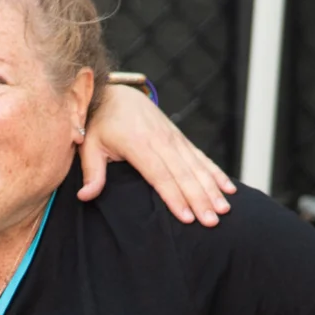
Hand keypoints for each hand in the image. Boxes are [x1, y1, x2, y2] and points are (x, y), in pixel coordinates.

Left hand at [79, 83, 235, 224]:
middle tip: (211, 221)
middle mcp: (160, 140)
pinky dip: (216, 173)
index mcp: (138, 143)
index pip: (159, 175)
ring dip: (212, 189)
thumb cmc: (99, 123)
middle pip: (184, 174)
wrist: (114, 93)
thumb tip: (85, 196)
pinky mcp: (180, 139)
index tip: (186, 217)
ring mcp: (173, 138)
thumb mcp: (89, 144)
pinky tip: (229, 189)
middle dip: (199, 199)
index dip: (174, 196)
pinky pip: (201, 158)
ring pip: (197, 167)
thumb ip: (91, 171)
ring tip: (224, 209)